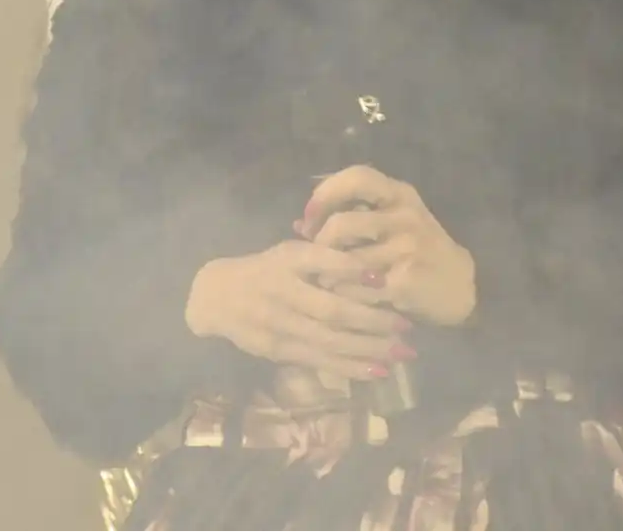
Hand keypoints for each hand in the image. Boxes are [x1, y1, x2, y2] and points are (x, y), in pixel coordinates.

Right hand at [184, 240, 412, 379]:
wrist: (216, 296)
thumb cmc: (263, 268)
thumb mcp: (290, 251)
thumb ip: (324, 256)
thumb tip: (372, 268)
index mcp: (288, 262)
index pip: (326, 266)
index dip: (355, 274)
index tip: (386, 282)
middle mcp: (283, 294)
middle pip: (334, 311)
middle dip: (374, 321)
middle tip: (407, 327)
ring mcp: (280, 326)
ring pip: (330, 341)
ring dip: (368, 350)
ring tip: (401, 354)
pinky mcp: (278, 351)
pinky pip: (319, 361)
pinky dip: (349, 368)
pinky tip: (376, 371)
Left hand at [302, 165, 476, 327]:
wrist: (459, 285)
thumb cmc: (417, 248)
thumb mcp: (391, 222)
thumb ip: (350, 217)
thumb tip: (298, 224)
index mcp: (399, 194)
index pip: (356, 177)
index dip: (325, 193)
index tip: (308, 216)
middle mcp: (405, 216)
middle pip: (343, 223)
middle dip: (321, 243)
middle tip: (314, 256)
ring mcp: (408, 248)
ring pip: (347, 260)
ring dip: (329, 273)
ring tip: (327, 279)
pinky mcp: (406, 279)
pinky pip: (359, 287)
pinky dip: (345, 293)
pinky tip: (345, 296)